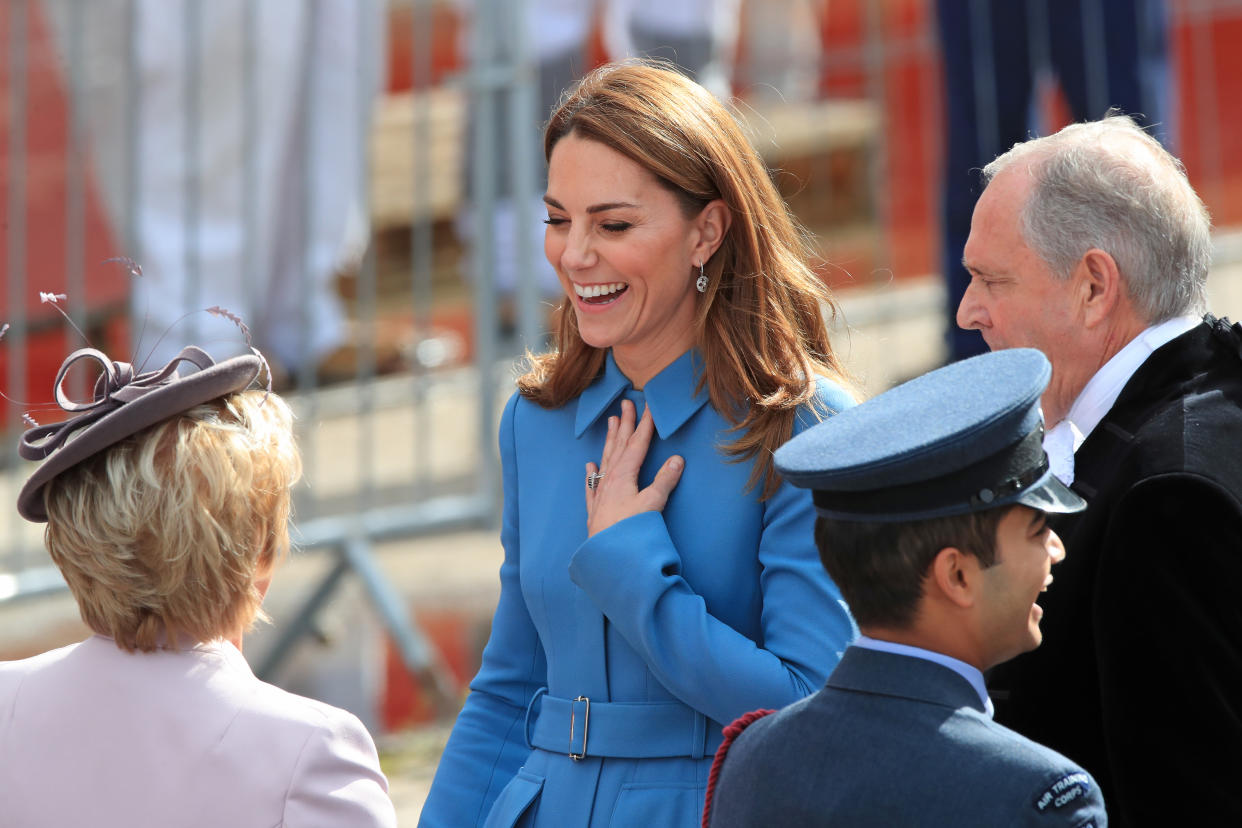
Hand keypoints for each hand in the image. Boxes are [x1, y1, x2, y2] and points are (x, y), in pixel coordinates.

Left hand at [585, 399, 683, 536]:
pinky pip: (592, 484)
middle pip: (619, 446)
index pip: (637, 444)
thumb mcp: (652, 505)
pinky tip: (589, 465)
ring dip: (610, 441)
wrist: (607, 557)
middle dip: (624, 424)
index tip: (648, 407)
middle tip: (626, 404)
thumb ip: (664, 481)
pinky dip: (592, 473)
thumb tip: (677, 459)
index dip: (644, 425)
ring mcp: (600, 493)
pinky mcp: (595, 509)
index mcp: (624, 475)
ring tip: (611, 423)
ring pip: (606, 459)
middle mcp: (610, 480)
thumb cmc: (630, 531)